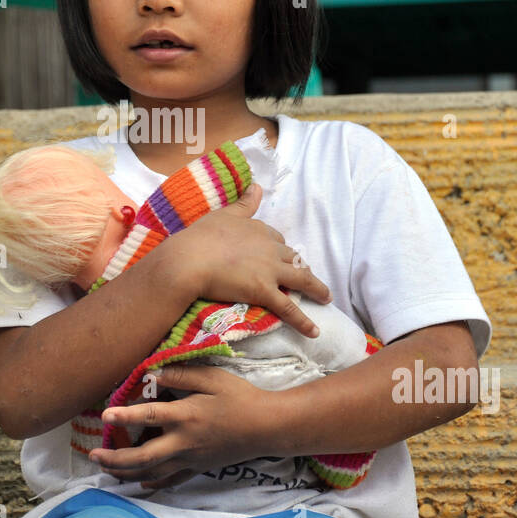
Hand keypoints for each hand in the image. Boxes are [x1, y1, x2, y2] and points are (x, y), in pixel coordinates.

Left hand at [88, 364, 278, 488]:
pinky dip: (152, 483)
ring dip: (125, 472)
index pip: (150, 416)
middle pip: (143, 456)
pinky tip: (139, 483)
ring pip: (151, 472)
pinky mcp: (198, 468)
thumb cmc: (240, 397)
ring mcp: (190, 459)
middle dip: (115, 457)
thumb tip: (152, 372)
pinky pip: (171, 481)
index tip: (106, 414)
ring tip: (105, 469)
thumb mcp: (213, 378)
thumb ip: (181, 374)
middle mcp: (184, 442)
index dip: (126, 415)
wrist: (267, 427)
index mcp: (186, 416)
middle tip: (94, 455)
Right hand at [159, 182, 331, 338]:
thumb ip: (244, 203)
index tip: (280, 255)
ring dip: (317, 289)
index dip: (279, 249)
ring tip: (326, 297)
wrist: (190, 259)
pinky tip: (314, 331)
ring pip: (301, 279)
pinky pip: (288, 308)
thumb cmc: (201, 236)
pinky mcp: (264, 291)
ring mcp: (269, 270)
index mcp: (259, 229)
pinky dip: (303, 321)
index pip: (276, 239)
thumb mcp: (224, 213)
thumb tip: (258, 186)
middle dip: (302, 266)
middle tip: (307, 276)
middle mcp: (270, 248)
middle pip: (293, 258)